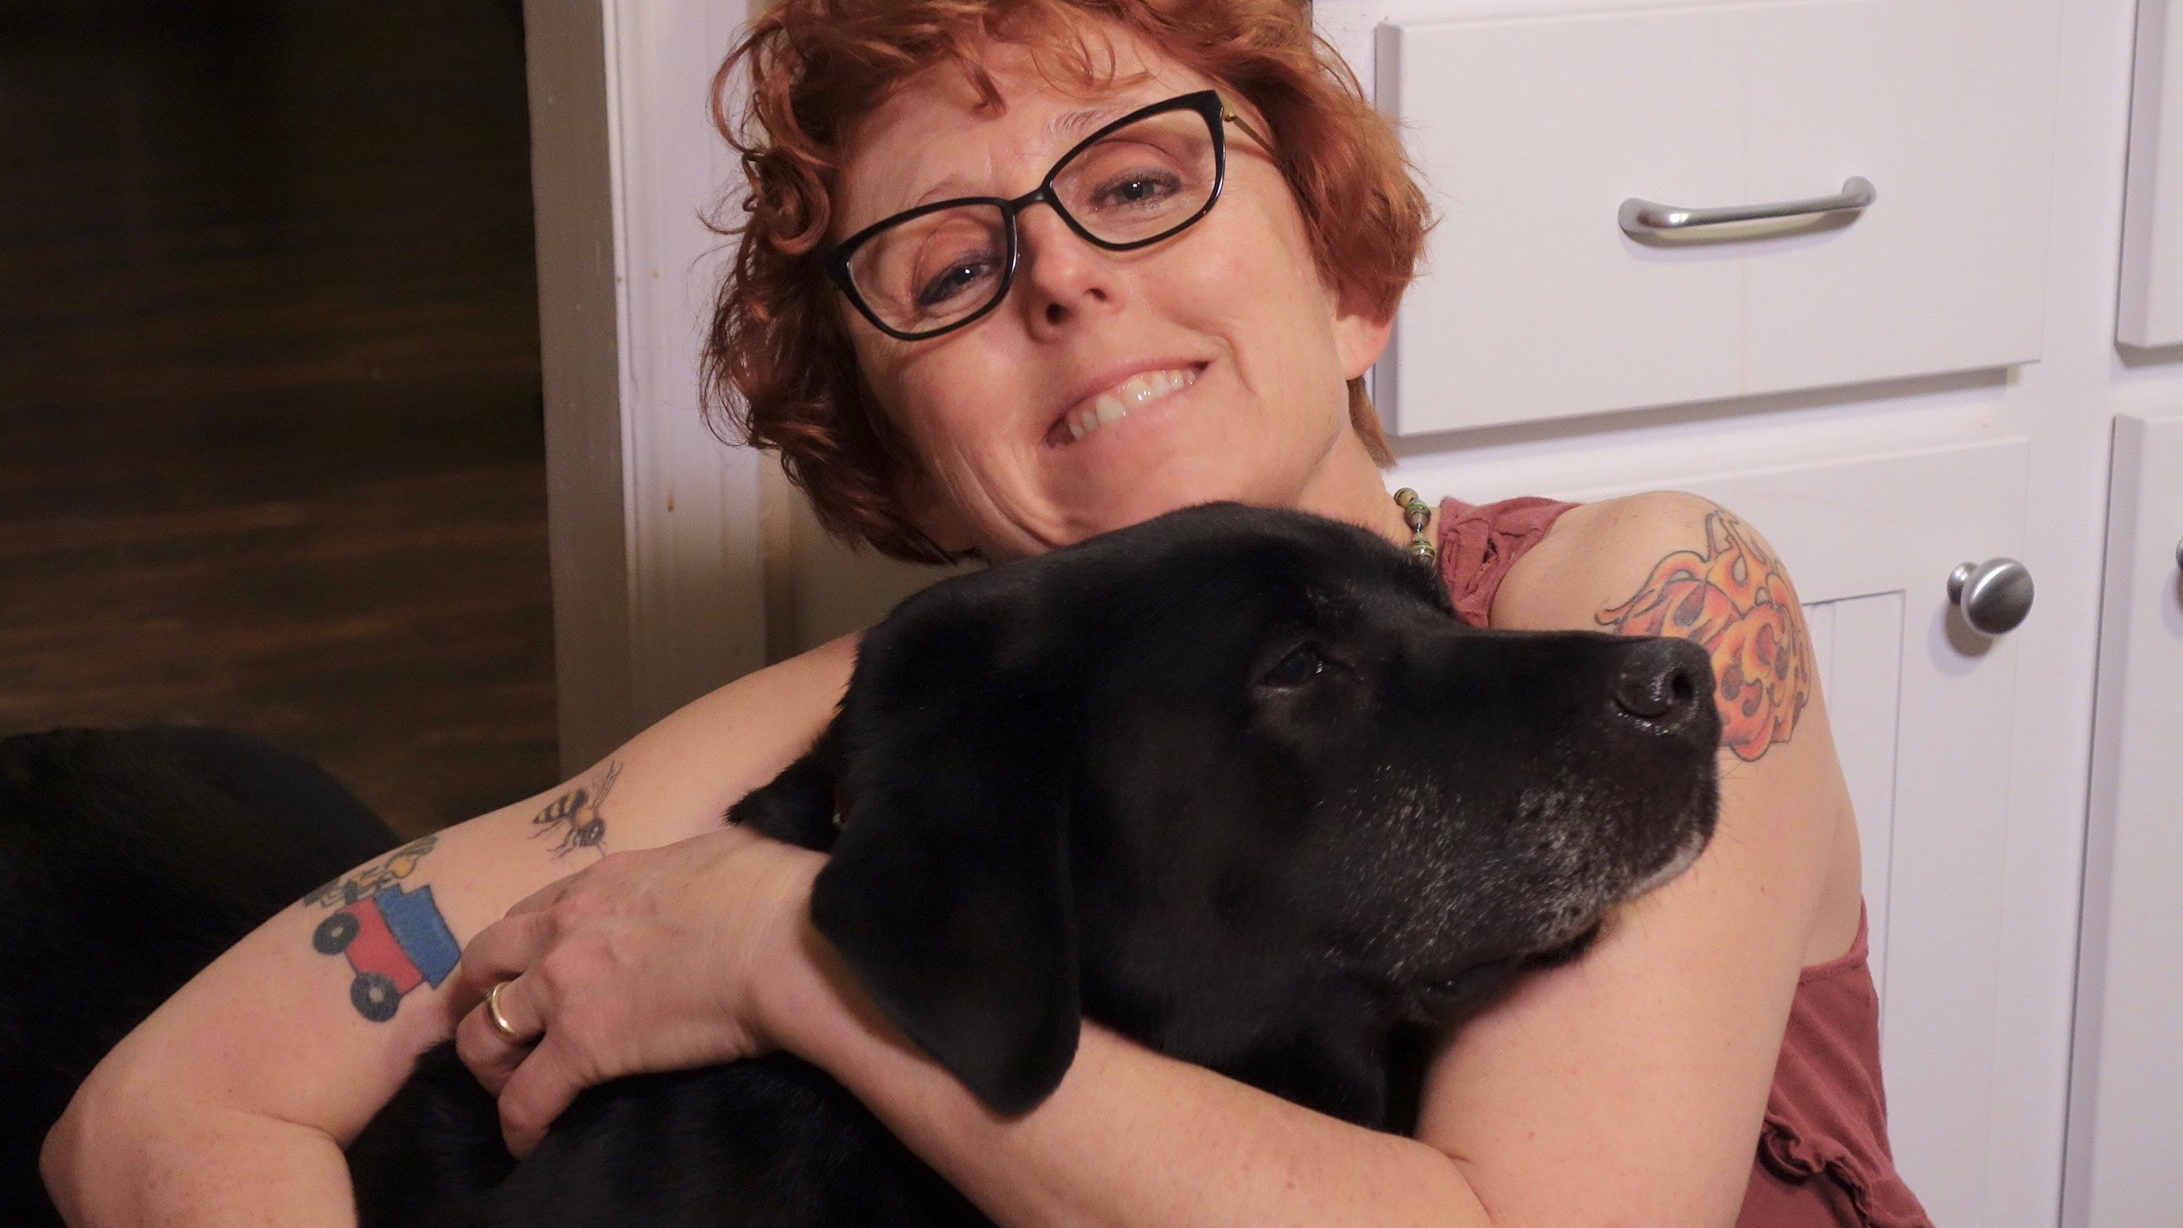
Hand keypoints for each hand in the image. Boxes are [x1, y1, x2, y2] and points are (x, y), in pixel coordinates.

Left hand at [452, 824, 825, 1157]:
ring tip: (513, 1086)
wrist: (789, 937)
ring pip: (481, 1032)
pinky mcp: (582, 1045)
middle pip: (482, 963)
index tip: (526, 970)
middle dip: (480, 996)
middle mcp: (564, 926)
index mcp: (599, 881)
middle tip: (498, 1026)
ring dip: (490, 1063)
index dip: (520, 947)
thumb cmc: (772, 890)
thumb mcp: (713, 852)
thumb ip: (685, 869)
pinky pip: (525, 1097)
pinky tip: (528, 1142)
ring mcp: (564, 987)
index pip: (530, 913)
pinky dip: (519, 1125)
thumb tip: (710, 874)